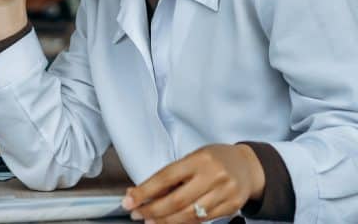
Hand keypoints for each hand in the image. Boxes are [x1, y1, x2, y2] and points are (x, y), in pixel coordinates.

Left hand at [122, 144, 264, 222]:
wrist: (248, 166)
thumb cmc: (214, 159)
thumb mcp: (192, 158)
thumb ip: (170, 176)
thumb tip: (140, 192)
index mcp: (199, 159)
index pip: (166, 177)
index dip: (144, 191)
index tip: (129, 200)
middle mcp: (213, 176)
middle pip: (177, 200)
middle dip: (152, 210)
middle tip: (136, 214)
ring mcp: (224, 193)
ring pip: (189, 214)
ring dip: (165, 221)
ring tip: (150, 221)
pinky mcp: (232, 207)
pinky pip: (203, 220)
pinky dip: (184, 223)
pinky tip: (171, 222)